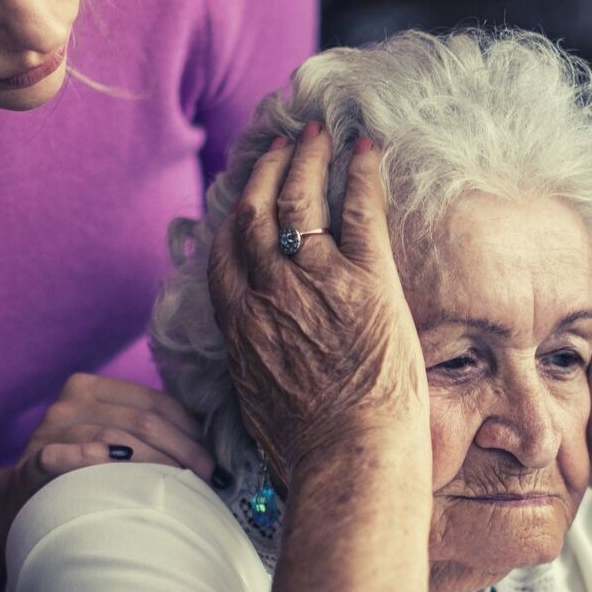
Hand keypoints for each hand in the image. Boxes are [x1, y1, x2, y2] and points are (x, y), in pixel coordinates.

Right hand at [0, 375, 214, 582]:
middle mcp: (69, 403)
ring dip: (156, 463)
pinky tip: (116, 465)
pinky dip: (89, 458)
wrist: (16, 501)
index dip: (191, 430)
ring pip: (115, 437)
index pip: (155, 402)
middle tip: (211, 478)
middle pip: (143, 420)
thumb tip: (209, 443)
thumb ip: (143, 431)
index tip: (215, 459)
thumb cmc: (77, 472)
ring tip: (184, 486)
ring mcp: (48, 431)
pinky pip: (62, 456)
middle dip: (185, 450)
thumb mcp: (106, 439)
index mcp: (91, 388)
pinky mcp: (32, 463)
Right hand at [206, 123, 425, 486]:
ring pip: (300, 200)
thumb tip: (257, 359)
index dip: (234, 213)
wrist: (350, 458)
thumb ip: (253, 363)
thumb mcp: (258, 402)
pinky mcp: (366, 280)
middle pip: (256, 213)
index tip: (245, 193)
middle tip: (278, 143)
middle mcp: (269, 292)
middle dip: (266, 170)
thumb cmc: (310, 449)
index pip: (225, 251)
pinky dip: (361, 172)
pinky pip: (359, 209)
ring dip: (306, 158)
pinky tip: (365, 147)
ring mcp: (316, 281)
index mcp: (240, 323)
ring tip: (314, 133)